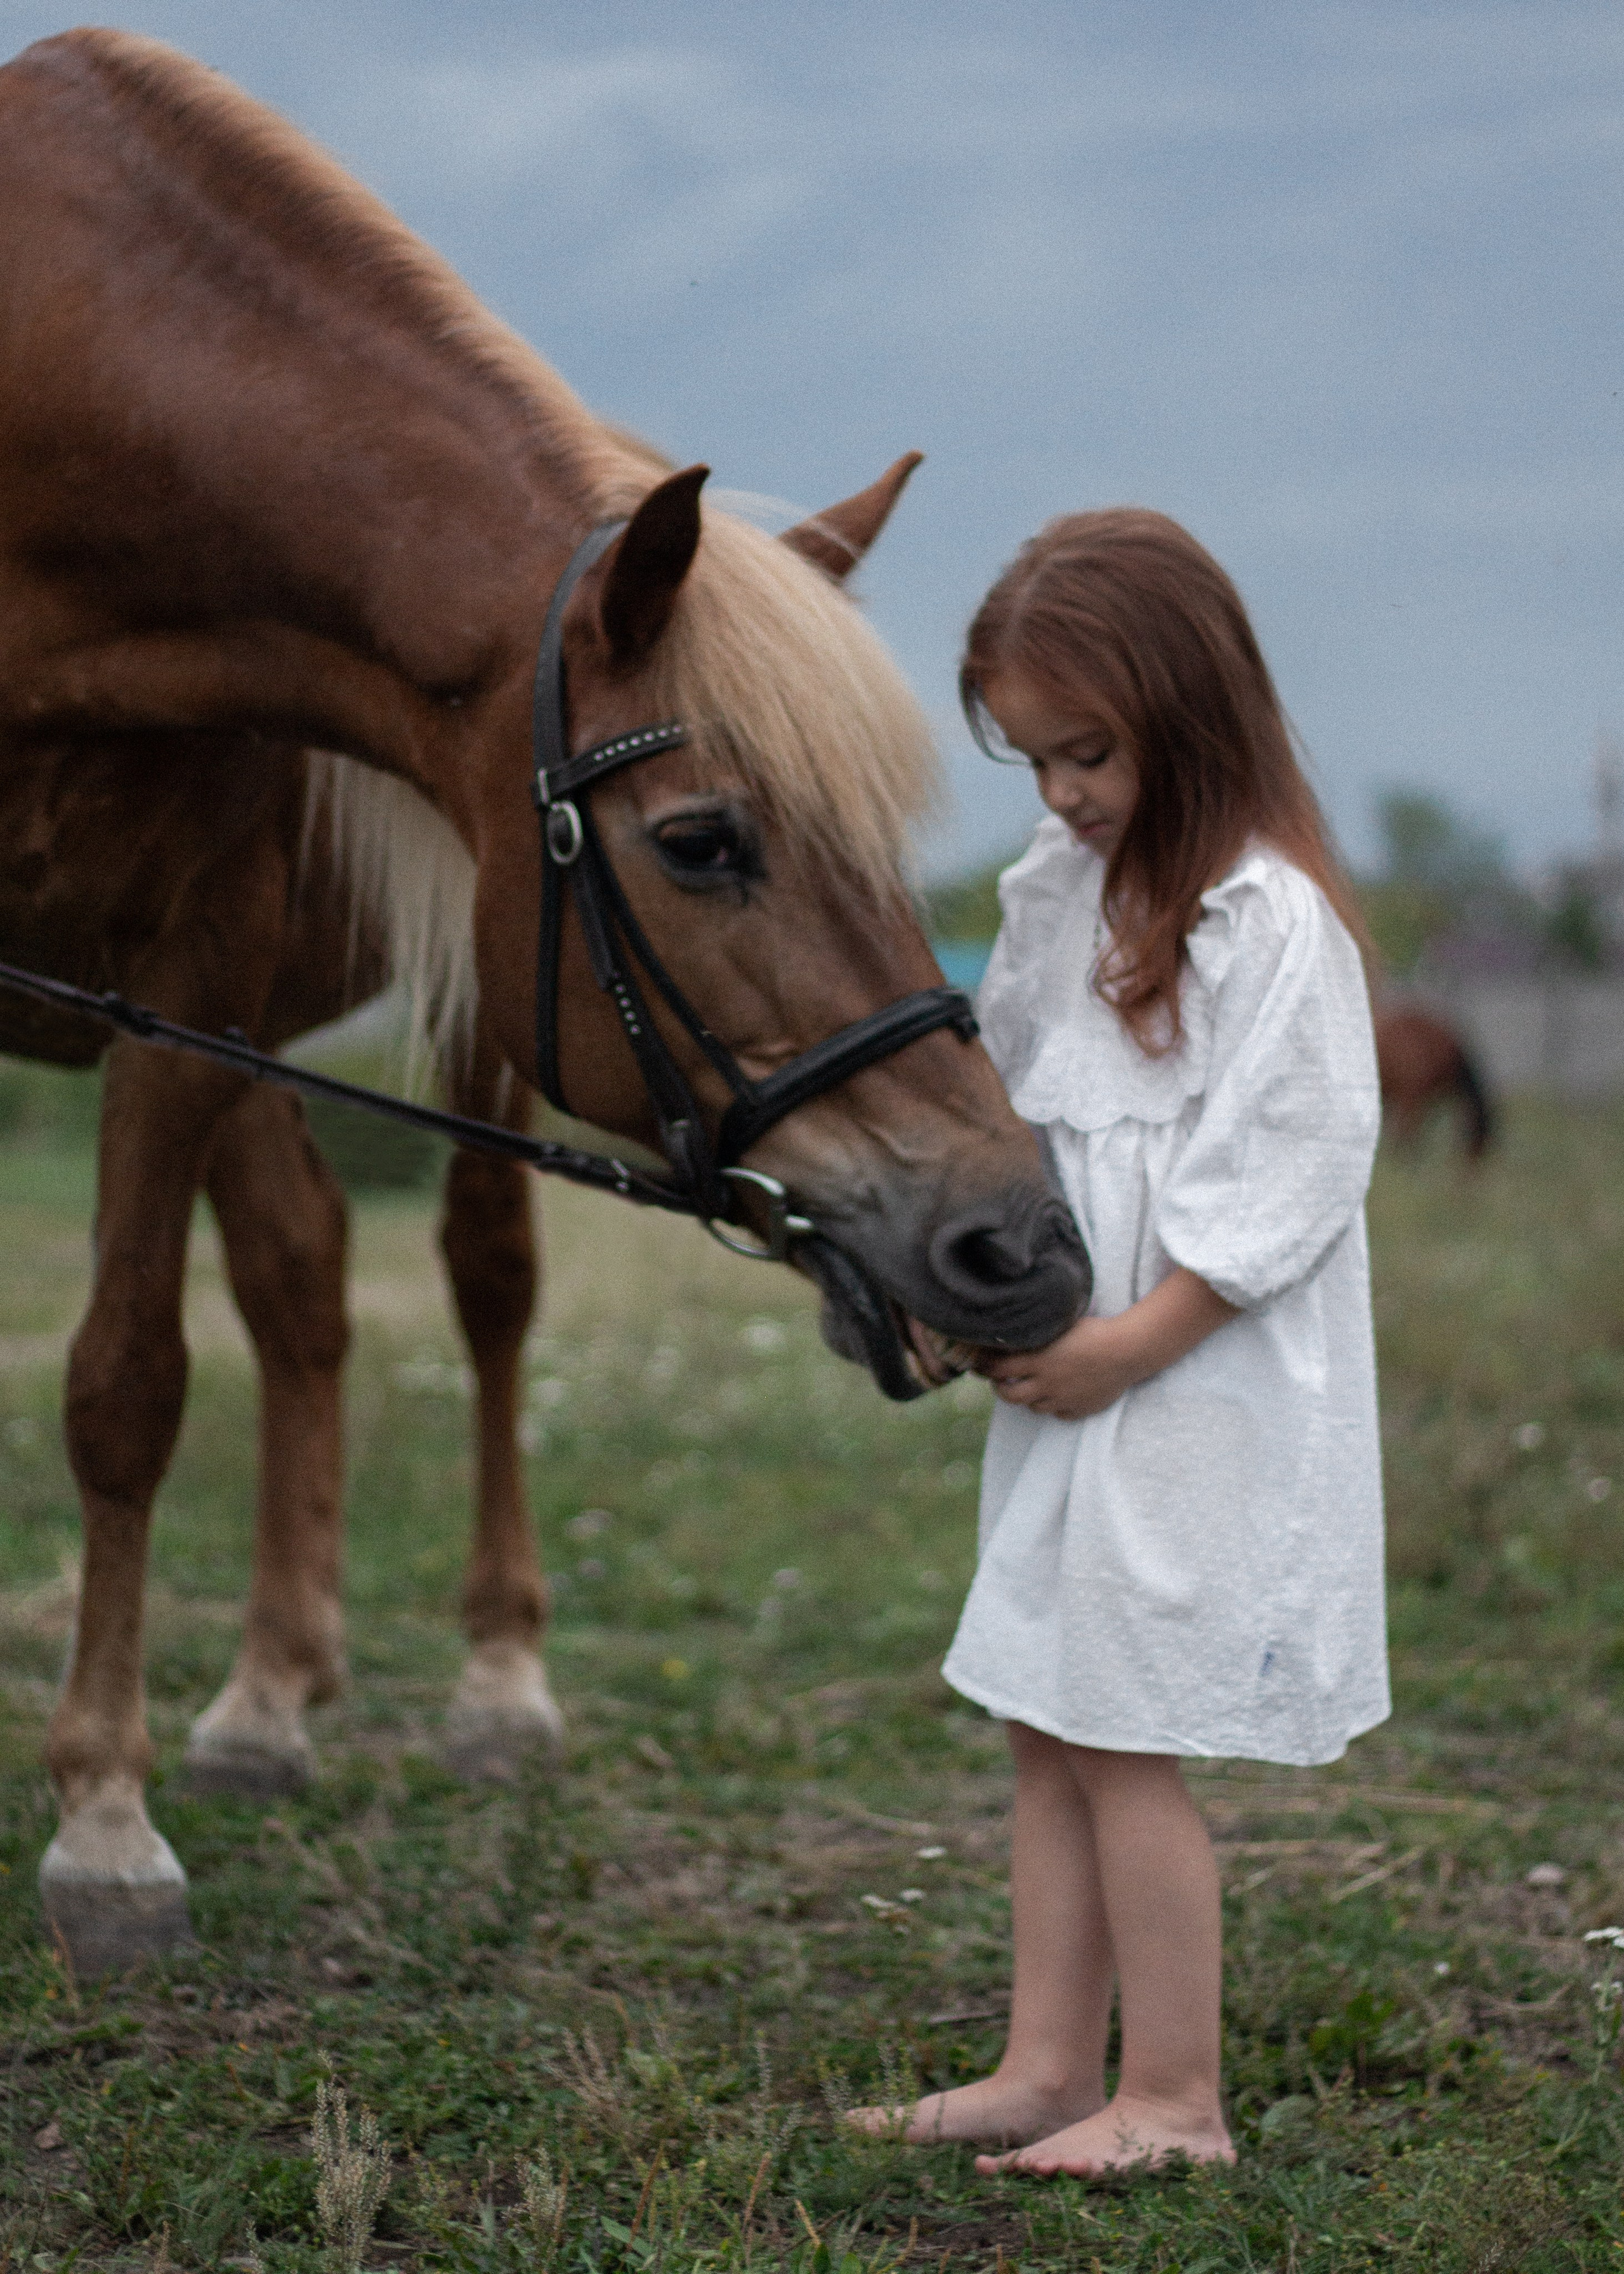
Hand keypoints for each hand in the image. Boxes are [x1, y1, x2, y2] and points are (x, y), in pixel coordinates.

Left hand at [976, 1314, 1137, 1419]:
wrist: (1128, 1351)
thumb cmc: (1095, 1331)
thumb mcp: (1060, 1326)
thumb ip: (1036, 1335)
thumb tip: (1014, 1334)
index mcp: (1039, 1361)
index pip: (998, 1369)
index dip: (984, 1367)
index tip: (979, 1363)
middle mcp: (1047, 1384)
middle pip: (1010, 1395)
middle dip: (1000, 1388)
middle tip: (999, 1379)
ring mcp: (1063, 1399)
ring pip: (1033, 1407)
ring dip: (1027, 1397)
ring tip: (1030, 1385)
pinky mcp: (1080, 1409)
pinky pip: (1058, 1413)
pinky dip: (1053, 1406)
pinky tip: (1057, 1394)